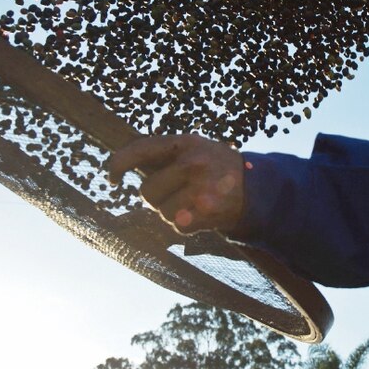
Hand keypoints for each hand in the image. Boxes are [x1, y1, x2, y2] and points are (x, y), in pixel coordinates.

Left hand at [107, 134, 245, 234]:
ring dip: (171, 212)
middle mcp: (194, 162)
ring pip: (160, 211)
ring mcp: (201, 188)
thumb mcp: (195, 149)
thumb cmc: (216, 167)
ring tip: (192, 203)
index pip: (141, 149)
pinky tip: (202, 213)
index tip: (111, 177)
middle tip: (175, 193)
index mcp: (186, 143)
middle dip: (156, 197)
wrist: (258, 187)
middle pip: (147, 191)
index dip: (119, 163)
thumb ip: (165, 155)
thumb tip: (124, 165)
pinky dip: (185, 224)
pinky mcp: (207, 212)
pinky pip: (177, 225)